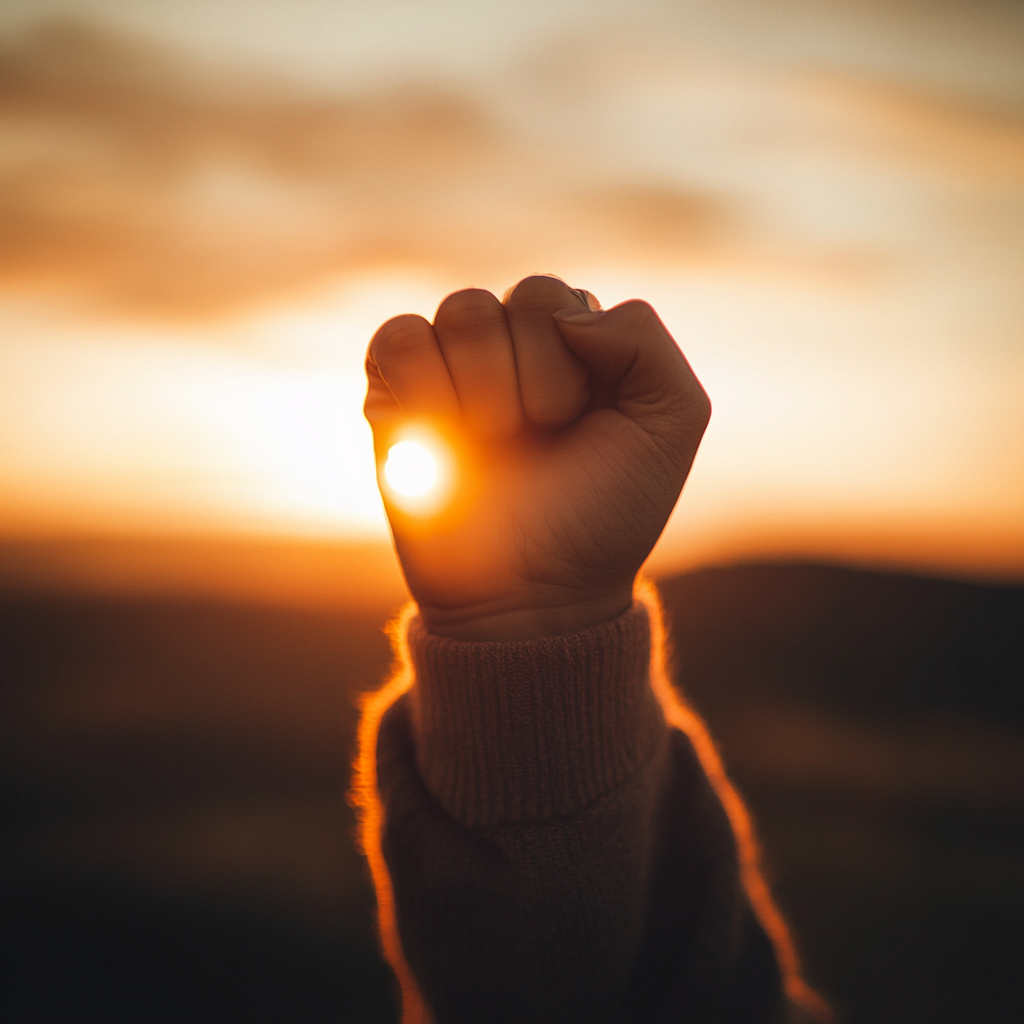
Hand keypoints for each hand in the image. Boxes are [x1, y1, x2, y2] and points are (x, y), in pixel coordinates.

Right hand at [364, 276, 709, 639]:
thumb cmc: (604, 514)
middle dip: (531, 381)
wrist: (535, 595)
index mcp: (571, 343)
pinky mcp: (395, 398)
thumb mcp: (669, 424)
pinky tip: (443, 441)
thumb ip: (646, 341)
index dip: (563, 365)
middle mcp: (509, 346)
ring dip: (483, 392)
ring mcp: (450, 369)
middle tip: (534, 440)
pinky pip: (397, 340)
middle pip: (506, 301)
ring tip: (491, 446)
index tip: (573, 425)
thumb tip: (561, 314)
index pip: (551, 298)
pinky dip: (422, 390)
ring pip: (458, 313)